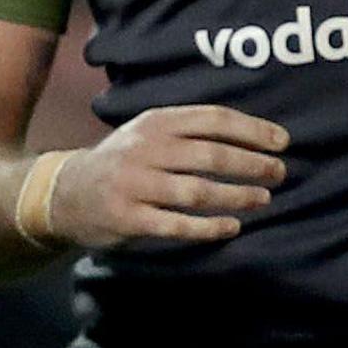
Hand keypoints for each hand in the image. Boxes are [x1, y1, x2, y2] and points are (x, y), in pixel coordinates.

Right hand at [48, 106, 288, 248]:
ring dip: (236, 196)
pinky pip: (176, 224)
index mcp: (156, 123)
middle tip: (280, 173)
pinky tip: (232, 227)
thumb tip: (256, 135)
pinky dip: (208, 227)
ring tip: (263, 199)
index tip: (283, 142)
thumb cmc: (125, 161)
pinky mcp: (128, 218)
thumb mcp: (149, 132)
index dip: (252, 129)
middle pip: (210, 155)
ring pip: (197, 191)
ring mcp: (135, 185)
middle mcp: (145, 149)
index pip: (213, 119)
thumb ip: (191, 130)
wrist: (64, 193)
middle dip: (252, 164)